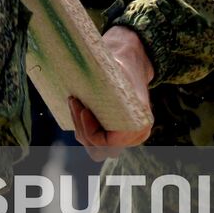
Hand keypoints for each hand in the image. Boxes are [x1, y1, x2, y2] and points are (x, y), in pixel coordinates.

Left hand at [69, 26, 154, 159]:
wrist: (130, 64)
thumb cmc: (123, 66)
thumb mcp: (118, 70)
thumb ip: (111, 77)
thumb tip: (94, 78)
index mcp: (138, 125)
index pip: (108, 143)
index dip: (91, 130)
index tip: (83, 110)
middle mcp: (135, 136)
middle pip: (98, 148)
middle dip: (82, 127)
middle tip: (74, 103)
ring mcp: (125, 137)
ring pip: (94, 145)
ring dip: (80, 126)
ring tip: (74, 102)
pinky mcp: (115, 132)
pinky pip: (94, 138)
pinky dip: (83, 126)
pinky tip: (78, 108)